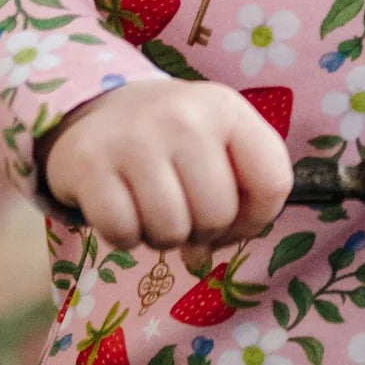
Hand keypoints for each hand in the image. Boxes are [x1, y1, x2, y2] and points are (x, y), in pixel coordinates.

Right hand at [41, 80, 294, 274]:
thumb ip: (237, 191)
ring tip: (151, 206)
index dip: (257, 217)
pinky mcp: (91, 161)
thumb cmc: (172, 138)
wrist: (99, 110)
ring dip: (161, 236)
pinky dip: (123, 235)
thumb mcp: (217, 142)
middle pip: (218, 215)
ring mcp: (135, 136)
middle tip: (181, 207)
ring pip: (170, 232)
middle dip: (202, 230)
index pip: (273, 182)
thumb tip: (204, 257)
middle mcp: (185, 115)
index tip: (233, 214)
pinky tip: (121, 204)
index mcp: (227, 107)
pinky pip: (123, 233)